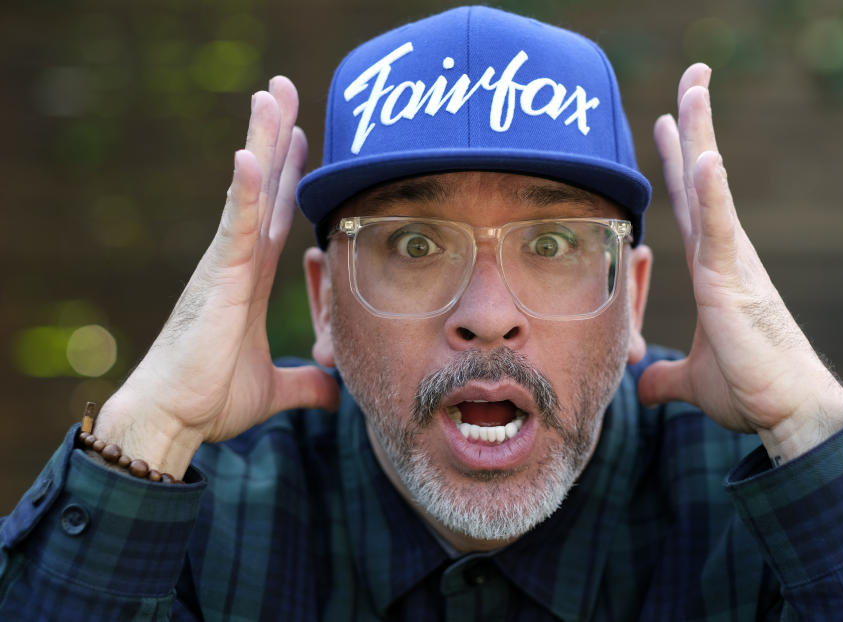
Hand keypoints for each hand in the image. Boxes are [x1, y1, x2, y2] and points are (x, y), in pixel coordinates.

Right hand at [94, 77, 339, 477]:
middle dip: (276, 137)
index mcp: (251, 279)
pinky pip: (234, 226)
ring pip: (250, 192)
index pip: (278, 214)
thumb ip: (306, 383)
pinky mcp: (217, 278)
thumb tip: (336, 389)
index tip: (303, 136)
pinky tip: (249, 153)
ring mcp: (226, 264)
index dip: (290, 174)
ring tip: (270, 94)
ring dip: (261, 142)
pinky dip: (244, 191)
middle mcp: (238, 261)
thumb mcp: (275, 387)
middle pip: (264, 187)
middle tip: (284, 88)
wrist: (174, 420)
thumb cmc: (211, 398)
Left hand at [637, 64, 842, 462]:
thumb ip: (665, 378)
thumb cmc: (751, 390)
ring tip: (696, 87)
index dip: (678, 163)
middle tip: (692, 78)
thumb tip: (641, 386)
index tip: (667, 125)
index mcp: (716, 269)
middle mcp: (726, 255)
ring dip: (703, 136)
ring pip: (712, 189)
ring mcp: (732, 264)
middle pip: (702, 180)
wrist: (787, 413)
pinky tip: (708, 157)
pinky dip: (714, 195)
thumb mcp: (693, 381)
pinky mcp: (735, 284)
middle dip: (695, 127)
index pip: (692, 205)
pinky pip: (722, 232)